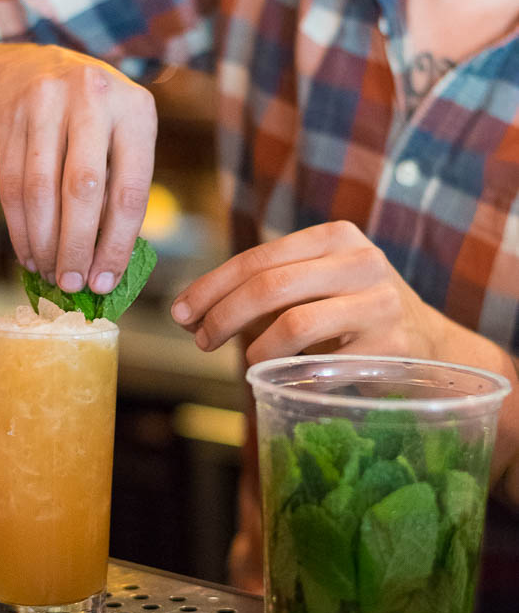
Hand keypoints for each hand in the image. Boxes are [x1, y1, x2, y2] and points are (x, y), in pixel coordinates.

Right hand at [0, 45, 156, 291]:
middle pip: (82, 190)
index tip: (105, 282)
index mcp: (136, 110)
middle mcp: (92, 98)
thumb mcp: (122, 137)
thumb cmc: (93, 119)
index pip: (129, 190)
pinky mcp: (9, 114)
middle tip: (73, 285)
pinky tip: (29, 254)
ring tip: (50, 274)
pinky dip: (20, 228)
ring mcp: (46, 101)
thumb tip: (108, 264)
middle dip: (77, 247)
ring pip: (40, 190)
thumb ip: (121, 188)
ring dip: (44, 242)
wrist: (31, 67)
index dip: (116, 244)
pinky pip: (10, 184)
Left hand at [171, 221, 446, 362]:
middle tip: (199, 339)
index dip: (211, 285)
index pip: (258, 257)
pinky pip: (323, 363)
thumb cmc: (356, 316)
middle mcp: (361, 260)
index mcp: (335, 236)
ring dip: (253, 348)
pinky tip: (279, 376)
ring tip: (242, 362)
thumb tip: (192, 311)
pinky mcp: (392, 345)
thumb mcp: (317, 286)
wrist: (432, 347)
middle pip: (269, 285)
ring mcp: (380, 301)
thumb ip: (267, 290)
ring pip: (294, 322)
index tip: (180, 311)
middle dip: (222, 315)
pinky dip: (291, 371)